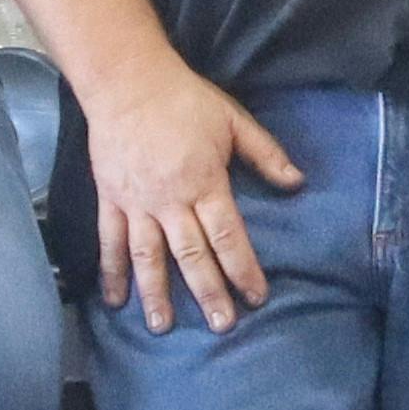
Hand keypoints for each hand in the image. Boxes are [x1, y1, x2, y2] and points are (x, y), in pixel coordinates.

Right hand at [80, 64, 303, 334]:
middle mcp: (170, 201)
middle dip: (208, 293)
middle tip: (220, 325)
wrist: (126, 82)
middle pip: (191, 256)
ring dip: (156, 294)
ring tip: (163, 327)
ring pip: (148, 257)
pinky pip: (111, 241)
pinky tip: (115, 299)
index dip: (243, 269)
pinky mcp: (111, 199)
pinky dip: (112, 271)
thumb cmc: (185, 100)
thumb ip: (265, 154)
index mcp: (204, 184)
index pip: (228, 236)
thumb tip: (297, 183)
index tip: (256, 297)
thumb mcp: (234, 121)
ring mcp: (137, 203)